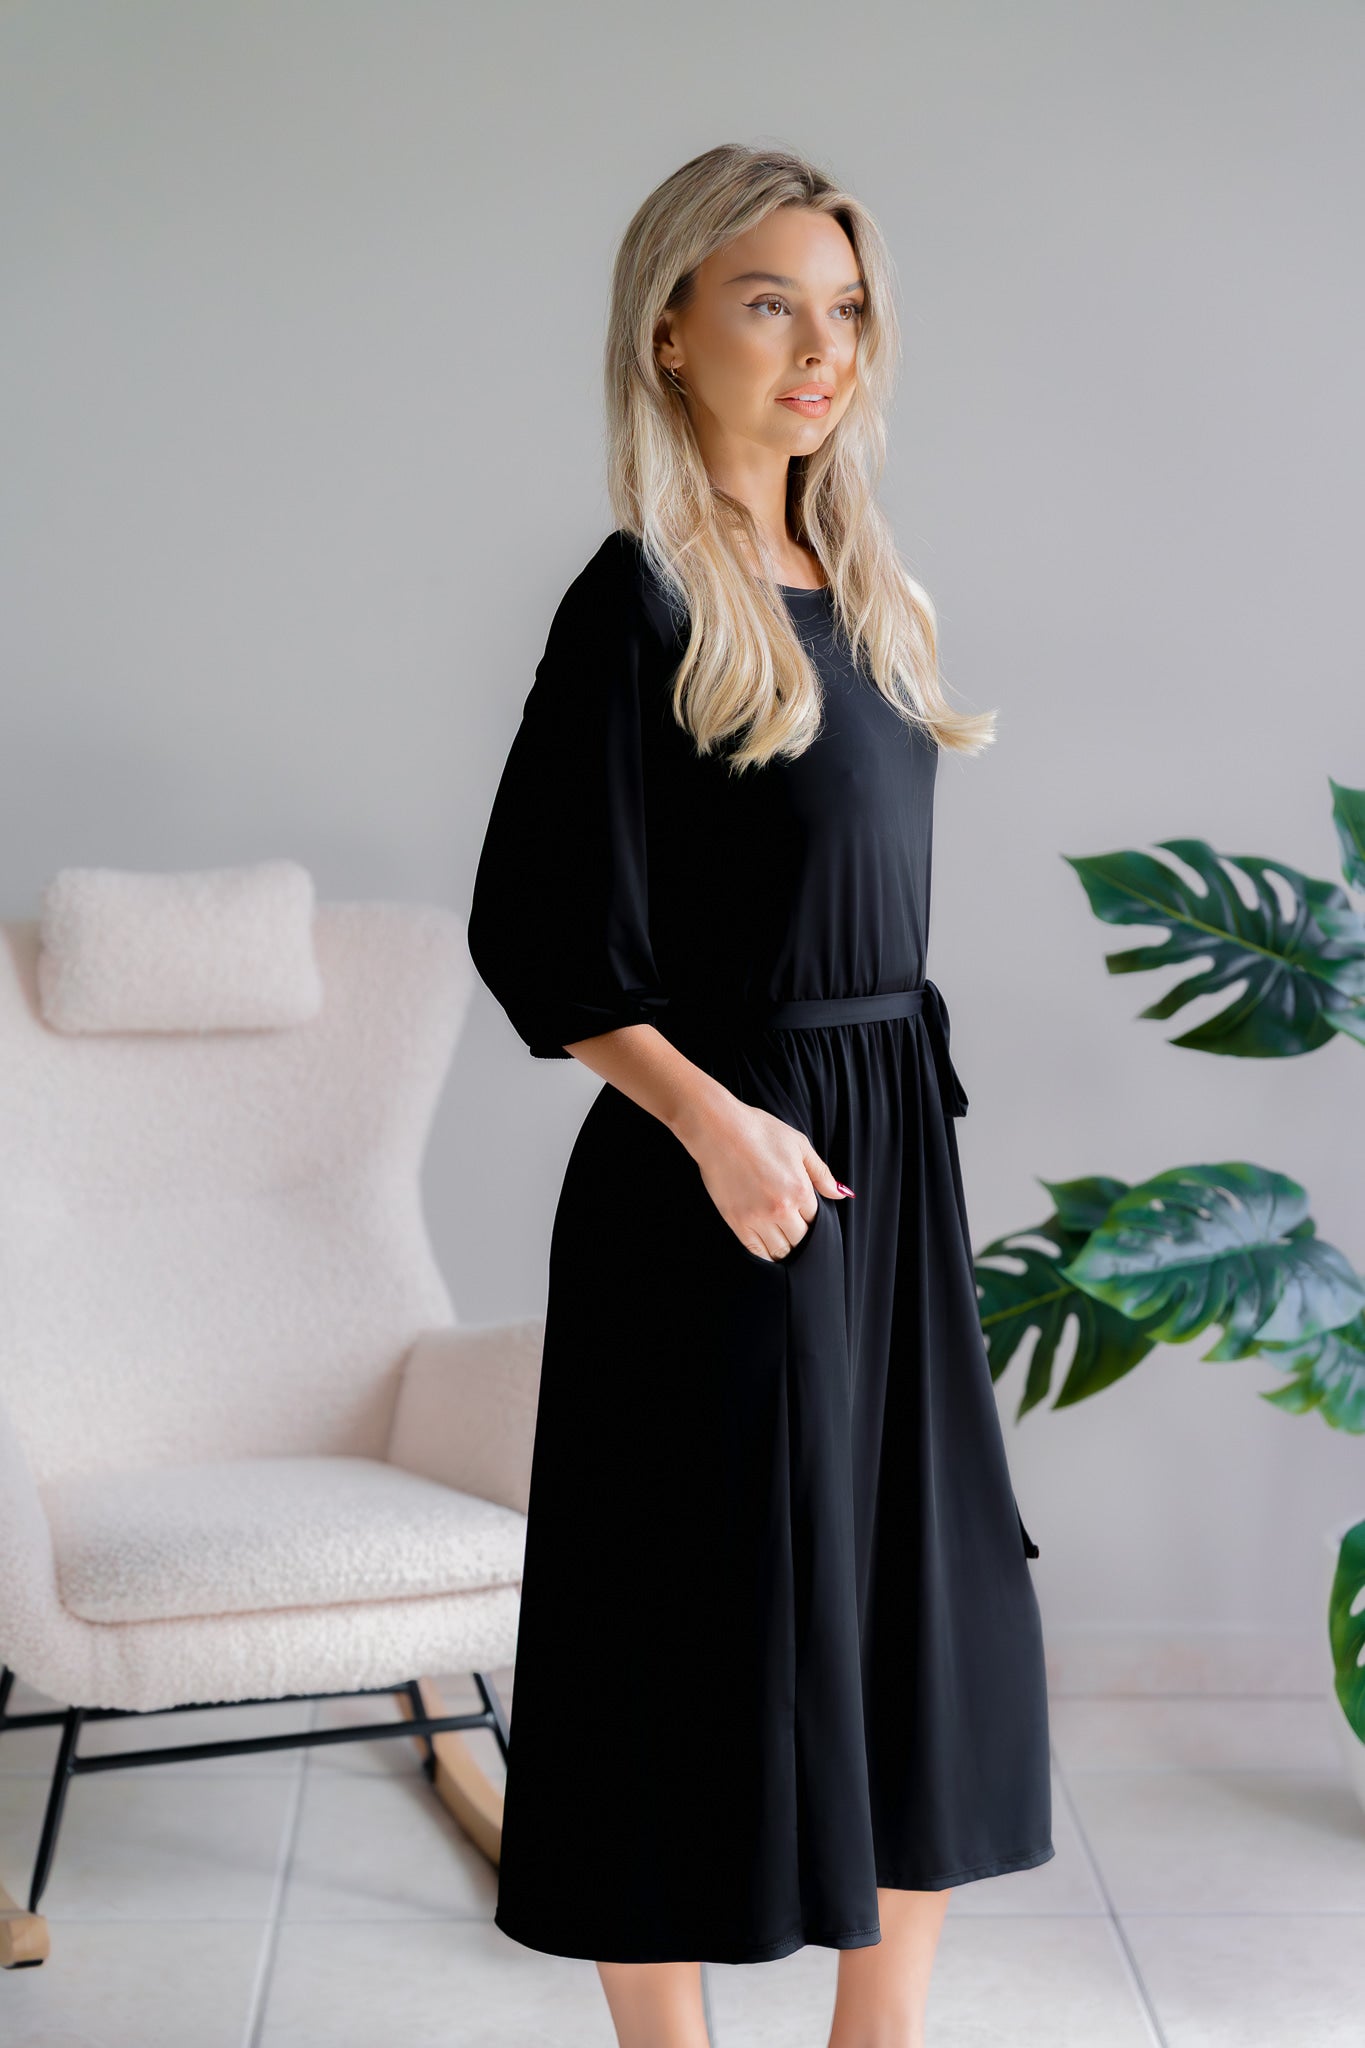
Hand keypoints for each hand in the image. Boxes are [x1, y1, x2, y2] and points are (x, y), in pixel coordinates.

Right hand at [681, 1097, 854, 1260]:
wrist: (718, 1129)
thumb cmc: (759, 1130)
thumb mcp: (798, 1145)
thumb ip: (821, 1173)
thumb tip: (841, 1194)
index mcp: (800, 1189)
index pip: (816, 1220)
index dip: (812, 1218)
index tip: (804, 1213)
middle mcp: (781, 1209)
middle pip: (801, 1240)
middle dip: (801, 1235)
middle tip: (795, 1227)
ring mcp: (757, 1218)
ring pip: (780, 1251)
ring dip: (785, 1248)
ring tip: (783, 1238)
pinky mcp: (736, 1222)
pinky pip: (756, 1251)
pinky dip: (766, 1254)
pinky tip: (768, 1247)